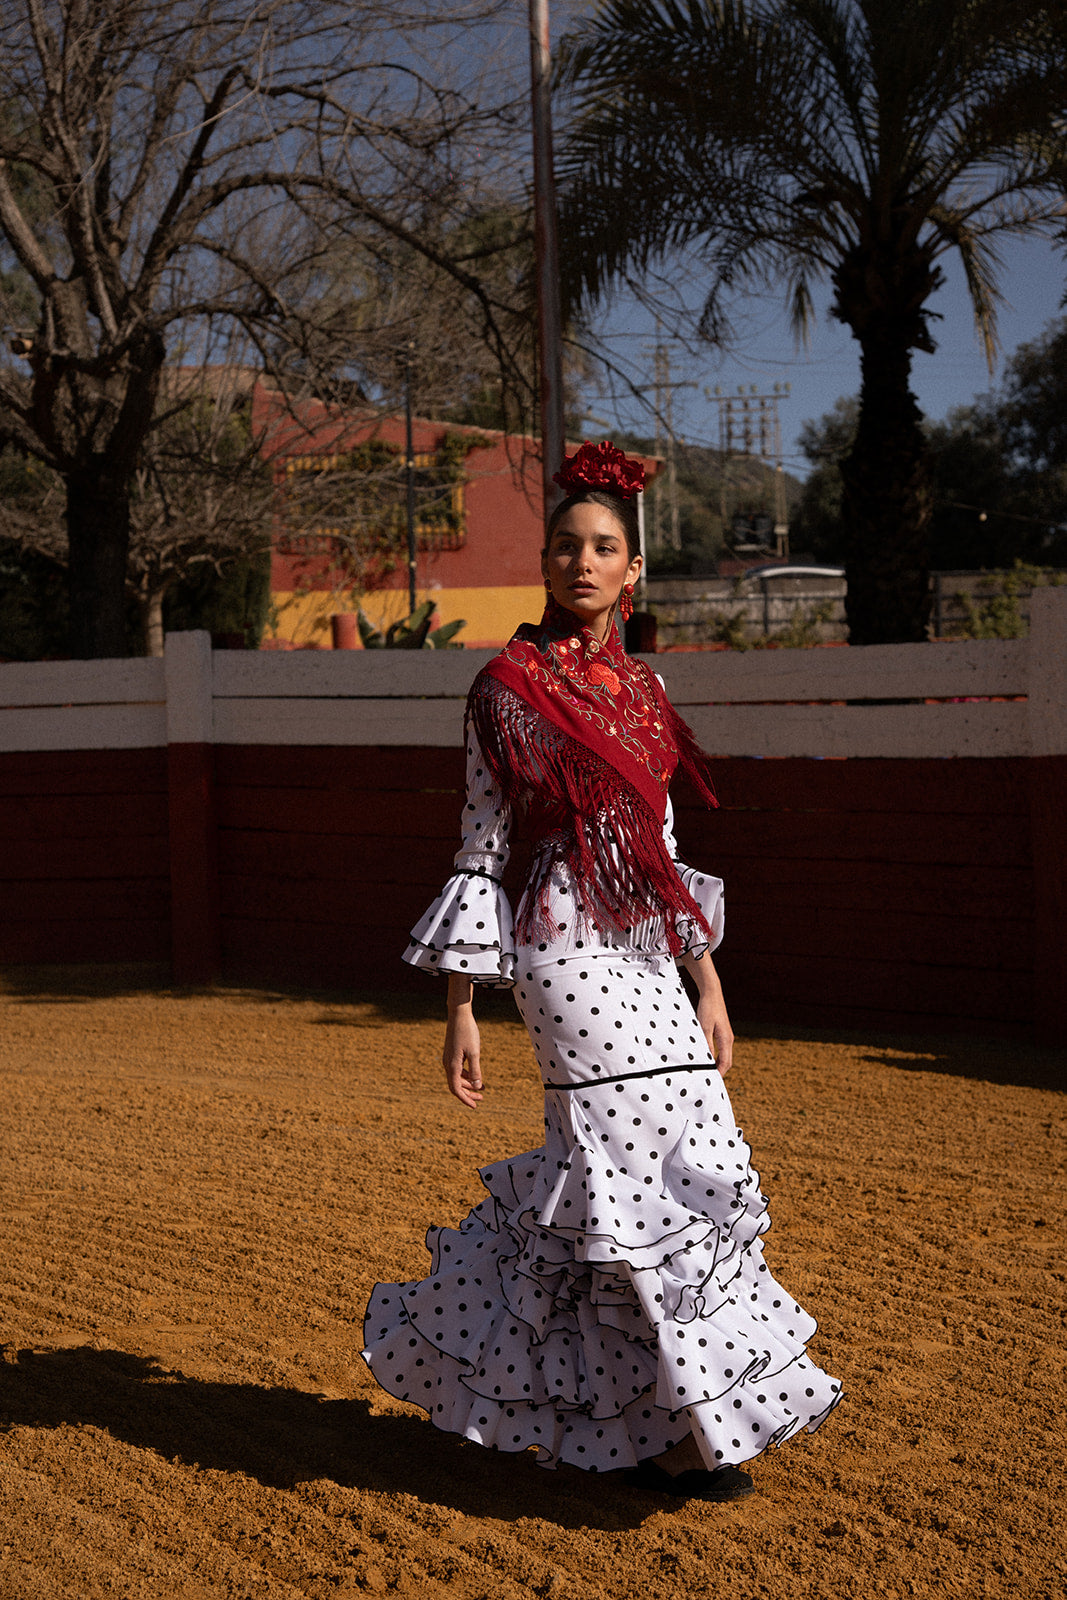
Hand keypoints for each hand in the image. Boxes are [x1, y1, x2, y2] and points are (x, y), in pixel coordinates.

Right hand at [444, 982, 483, 1107]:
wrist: (458, 1015)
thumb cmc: (467, 1032)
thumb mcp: (475, 1052)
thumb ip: (476, 1070)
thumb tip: (477, 1087)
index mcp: (452, 1065)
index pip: (456, 1089)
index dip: (465, 1099)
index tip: (475, 1106)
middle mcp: (447, 1064)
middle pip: (456, 1085)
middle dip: (468, 1093)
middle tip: (481, 1099)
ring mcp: (449, 1059)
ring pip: (457, 1078)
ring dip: (468, 1084)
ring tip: (483, 1089)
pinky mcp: (452, 1054)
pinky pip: (458, 1070)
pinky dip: (467, 1075)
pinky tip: (477, 1076)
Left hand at [683, 952, 733, 1074]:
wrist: (712, 993)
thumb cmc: (708, 1009)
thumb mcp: (704, 1027)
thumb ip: (706, 1043)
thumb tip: (706, 1060)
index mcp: (726, 1039)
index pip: (726, 1062)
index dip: (719, 1073)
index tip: (712, 1082)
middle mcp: (729, 1039)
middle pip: (726, 1061)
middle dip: (719, 1071)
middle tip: (708, 1080)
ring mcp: (726, 1036)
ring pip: (724, 1056)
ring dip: (717, 1064)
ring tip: (706, 1072)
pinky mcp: (722, 1032)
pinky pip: (721, 1049)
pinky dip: (715, 1057)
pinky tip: (706, 1058)